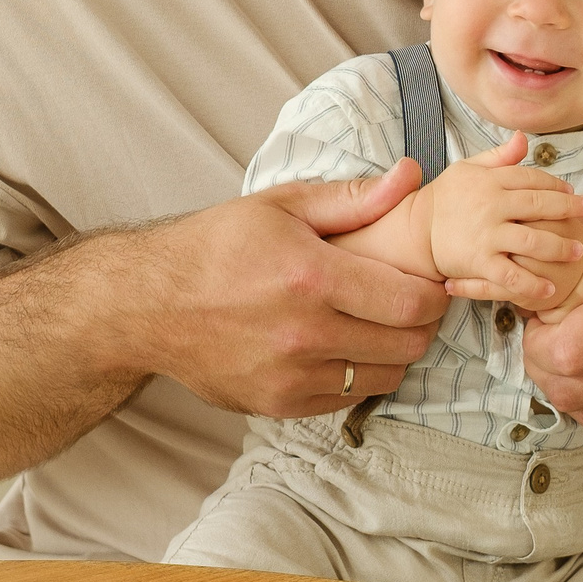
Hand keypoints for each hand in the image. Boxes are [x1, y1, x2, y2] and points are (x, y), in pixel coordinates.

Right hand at [108, 164, 449, 420]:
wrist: (147, 303)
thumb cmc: (214, 246)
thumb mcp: (280, 206)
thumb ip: (352, 198)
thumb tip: (410, 177)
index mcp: (310, 276)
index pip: (411, 302)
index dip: (435, 292)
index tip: (430, 280)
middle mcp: (304, 333)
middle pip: (408, 345)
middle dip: (422, 323)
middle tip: (409, 302)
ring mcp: (290, 376)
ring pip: (384, 378)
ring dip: (392, 352)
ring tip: (376, 324)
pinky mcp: (277, 405)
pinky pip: (346, 397)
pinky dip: (356, 375)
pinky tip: (340, 346)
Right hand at [420, 134, 582, 305]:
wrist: (416, 230)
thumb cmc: (446, 198)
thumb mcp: (468, 169)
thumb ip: (499, 157)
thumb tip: (524, 137)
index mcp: (490, 181)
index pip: (531, 179)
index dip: (555, 184)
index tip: (572, 191)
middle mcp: (490, 206)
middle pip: (538, 205)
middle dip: (569, 209)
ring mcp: (486, 235)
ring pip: (532, 240)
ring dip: (559, 246)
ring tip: (579, 250)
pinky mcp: (479, 262)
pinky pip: (512, 274)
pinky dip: (533, 283)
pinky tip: (551, 288)